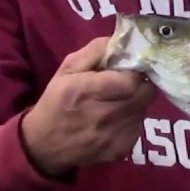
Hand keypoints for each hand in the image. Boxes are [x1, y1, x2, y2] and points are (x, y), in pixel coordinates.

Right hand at [20, 37, 156, 176]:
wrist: (44, 145)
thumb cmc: (56, 102)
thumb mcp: (66, 70)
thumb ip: (94, 51)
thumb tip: (121, 39)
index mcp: (86, 91)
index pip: (132, 80)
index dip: (137, 71)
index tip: (133, 67)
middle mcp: (102, 115)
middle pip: (145, 95)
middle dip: (142, 84)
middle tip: (131, 82)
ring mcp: (112, 136)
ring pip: (143, 110)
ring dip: (137, 102)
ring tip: (120, 100)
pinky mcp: (119, 151)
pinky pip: (137, 128)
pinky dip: (132, 120)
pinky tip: (116, 119)